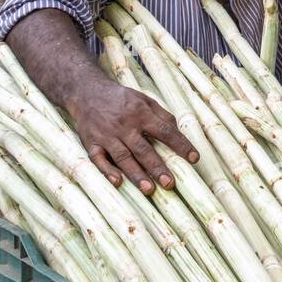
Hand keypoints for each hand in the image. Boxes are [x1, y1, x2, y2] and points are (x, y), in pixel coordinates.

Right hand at [67, 83, 198, 193]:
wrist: (86, 91)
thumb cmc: (121, 99)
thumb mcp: (144, 99)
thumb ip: (162, 115)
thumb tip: (178, 132)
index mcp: (140, 113)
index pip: (164, 131)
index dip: (180, 144)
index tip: (194, 158)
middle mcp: (124, 125)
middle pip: (143, 149)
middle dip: (157, 167)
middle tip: (170, 184)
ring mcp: (106, 135)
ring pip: (123, 157)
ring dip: (136, 174)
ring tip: (149, 189)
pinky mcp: (91, 142)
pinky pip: (98, 159)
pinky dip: (106, 170)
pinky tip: (117, 182)